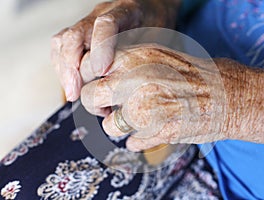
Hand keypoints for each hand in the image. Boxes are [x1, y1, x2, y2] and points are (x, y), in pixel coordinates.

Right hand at [51, 0, 180, 101]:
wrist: (149, 10)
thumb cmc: (155, 26)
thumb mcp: (158, 37)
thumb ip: (146, 53)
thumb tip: (137, 82)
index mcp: (126, 11)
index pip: (107, 24)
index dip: (101, 47)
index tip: (100, 71)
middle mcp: (100, 14)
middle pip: (75, 35)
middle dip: (71, 67)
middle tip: (76, 93)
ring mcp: (88, 23)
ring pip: (63, 41)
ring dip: (63, 70)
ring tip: (72, 93)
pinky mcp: (80, 34)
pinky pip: (61, 48)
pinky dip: (62, 68)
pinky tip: (71, 84)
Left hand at [81, 44, 226, 150]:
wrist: (230, 95)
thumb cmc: (195, 74)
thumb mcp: (159, 55)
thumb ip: (128, 63)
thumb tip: (101, 75)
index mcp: (135, 56)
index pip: (89, 66)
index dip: (90, 79)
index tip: (97, 86)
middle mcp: (134, 80)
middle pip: (89, 97)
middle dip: (95, 105)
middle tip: (106, 108)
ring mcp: (144, 109)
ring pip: (109, 127)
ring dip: (119, 127)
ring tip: (135, 121)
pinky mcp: (156, 133)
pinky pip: (132, 142)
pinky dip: (139, 139)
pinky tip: (153, 130)